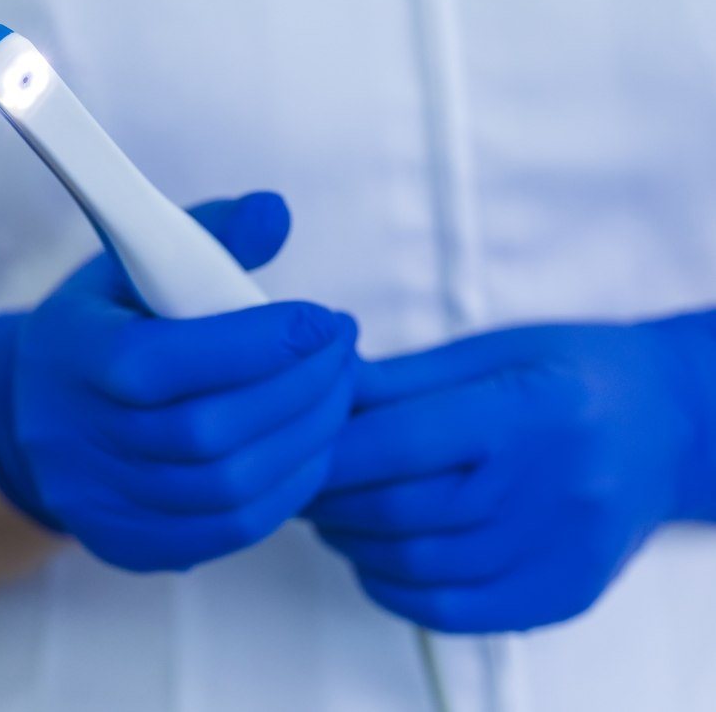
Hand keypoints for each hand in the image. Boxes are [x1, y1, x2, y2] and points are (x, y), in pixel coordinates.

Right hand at [0, 192, 358, 571]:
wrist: (38, 414)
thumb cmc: (106, 326)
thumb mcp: (136, 263)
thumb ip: (209, 234)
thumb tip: (277, 213)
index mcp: (72, 356)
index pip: (165, 362)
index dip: (257, 344)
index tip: (323, 320)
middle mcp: (77, 440)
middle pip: (208, 433)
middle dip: (300, 389)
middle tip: (344, 351)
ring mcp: (103, 504)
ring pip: (229, 488)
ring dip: (306, 438)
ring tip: (340, 393)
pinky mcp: (132, 544)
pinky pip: (230, 529)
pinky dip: (289, 488)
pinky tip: (313, 445)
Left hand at [306, 315, 715, 631]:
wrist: (667, 426)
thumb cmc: (573, 373)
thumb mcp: (492, 351)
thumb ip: (403, 380)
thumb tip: (322, 391)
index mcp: (529, 410)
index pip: (400, 442)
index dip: (330, 451)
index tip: (295, 447)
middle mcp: (551, 487)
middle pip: (400, 510)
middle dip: (329, 499)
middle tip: (301, 482)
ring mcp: (560, 552)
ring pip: (417, 566)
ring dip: (352, 544)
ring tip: (331, 515)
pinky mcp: (561, 594)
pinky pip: (454, 612)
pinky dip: (394, 589)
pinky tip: (375, 559)